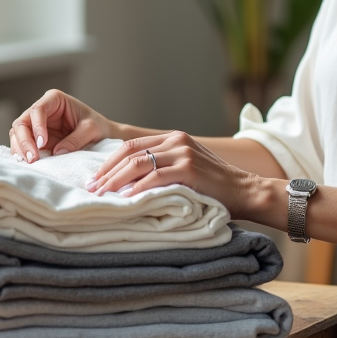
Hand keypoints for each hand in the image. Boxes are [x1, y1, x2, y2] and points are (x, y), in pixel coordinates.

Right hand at [9, 89, 112, 162]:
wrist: (101, 136)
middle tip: (32, 158)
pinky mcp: (35, 139)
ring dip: (20, 149)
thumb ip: (76, 139)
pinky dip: (22, 154)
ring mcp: (36, 125)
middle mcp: (42, 111)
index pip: (38, 109)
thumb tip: (57, 152)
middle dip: (24, 140)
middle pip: (22, 122)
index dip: (36, 126)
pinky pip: (22, 145)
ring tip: (29, 162)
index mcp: (54, 100)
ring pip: (18, 134)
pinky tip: (26, 163)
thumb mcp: (91, 130)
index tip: (42, 143)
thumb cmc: (97, 126)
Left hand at [85, 131, 258, 217]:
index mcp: (174, 138)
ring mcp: (184, 153)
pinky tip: (126, 199)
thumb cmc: (213, 186)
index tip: (95, 178)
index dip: (109, 162)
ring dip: (115, 180)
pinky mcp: (189, 169)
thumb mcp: (186, 168)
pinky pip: (155, 178)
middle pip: (130, 152)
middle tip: (92, 188)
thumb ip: (163, 167)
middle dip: (107, 172)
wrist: (244, 190)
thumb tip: (127, 183)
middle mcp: (177, 141)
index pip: (131, 145)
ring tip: (102, 194)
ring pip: (138, 163)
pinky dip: (137, 189)